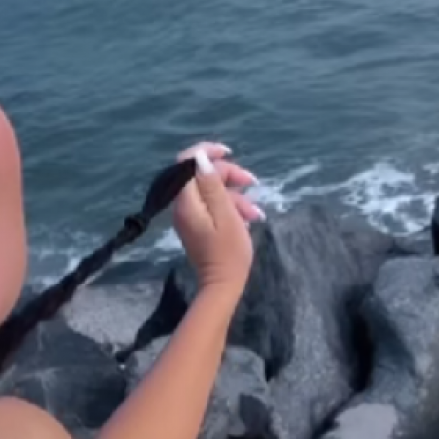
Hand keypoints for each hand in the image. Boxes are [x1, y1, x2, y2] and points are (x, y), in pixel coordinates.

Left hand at [171, 140, 262, 297]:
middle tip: (252, 182)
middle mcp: (183, 206)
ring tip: (255, 212)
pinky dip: (231, 207)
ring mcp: (190, 216)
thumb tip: (200, 158)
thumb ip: (212, 185)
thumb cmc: (228, 252)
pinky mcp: (199, 225)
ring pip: (211, 191)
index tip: (229, 153)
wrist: (223, 286)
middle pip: (201, 175)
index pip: (186, 162)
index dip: (206, 152)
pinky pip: (213, 206)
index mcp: (186, 202)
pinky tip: (249, 218)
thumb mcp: (226, 214)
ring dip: (236, 195)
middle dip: (228, 175)